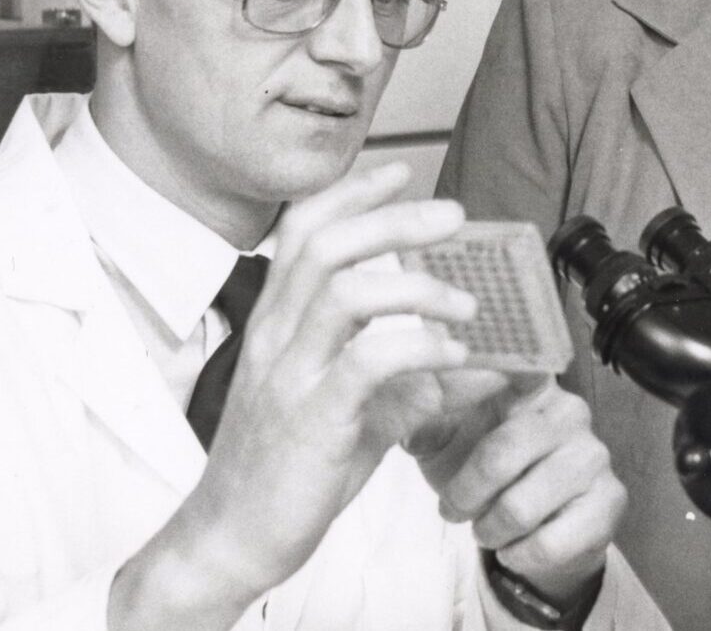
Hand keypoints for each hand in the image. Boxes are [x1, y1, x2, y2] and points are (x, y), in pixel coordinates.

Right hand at [111, 161, 475, 627]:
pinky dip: (420, 348)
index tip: (399, 172)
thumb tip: (478, 369)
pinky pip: (367, 362)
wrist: (232, 539)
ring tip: (466, 301)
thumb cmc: (287, 473)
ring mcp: (290, 376)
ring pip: (343, 291)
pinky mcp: (312, 419)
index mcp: (276, 325)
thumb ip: (406, 384)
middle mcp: (276, 338)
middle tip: (453, 214)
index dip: (350, 193)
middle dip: (393, 217)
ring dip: (416, 286)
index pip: (303, 232)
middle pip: (326, 244)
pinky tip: (456, 358)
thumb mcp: (351, 414)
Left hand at [418, 381, 624, 607]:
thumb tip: (403, 408)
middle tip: (452, 509)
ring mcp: (594, 455)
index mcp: (529, 385)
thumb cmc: (483, 473)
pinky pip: (549, 543)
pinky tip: (516, 545)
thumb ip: (422, 420)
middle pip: (500, 454)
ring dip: (490, 529)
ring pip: (521, 507)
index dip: (483, 380)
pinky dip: (519, 554)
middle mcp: (569, 411)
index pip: (513, 368)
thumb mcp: (443, 441)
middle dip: (464, 494)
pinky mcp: (610, 501)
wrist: (530, 532)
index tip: (458, 399)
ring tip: (486, 528)